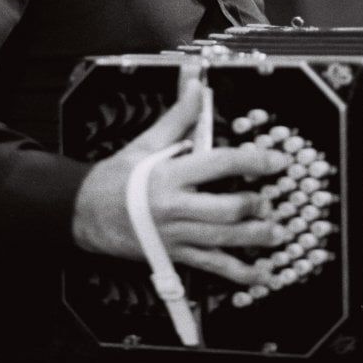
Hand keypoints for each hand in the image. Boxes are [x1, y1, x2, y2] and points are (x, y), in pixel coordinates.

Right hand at [71, 78, 291, 284]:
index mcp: (169, 175)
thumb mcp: (145, 143)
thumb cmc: (116, 178)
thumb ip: (177, 118)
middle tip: (271, 199)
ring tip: (276, 232)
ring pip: (222, 240)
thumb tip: (196, 88)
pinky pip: (211, 266)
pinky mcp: (175, 254)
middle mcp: (175, 207)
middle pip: (225, 209)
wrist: (86, 213)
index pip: (219, 164)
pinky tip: (259, 274)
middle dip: (254, 205)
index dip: (252, 161)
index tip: (276, 160)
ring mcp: (176, 234)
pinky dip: (238, 273)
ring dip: (254, 238)